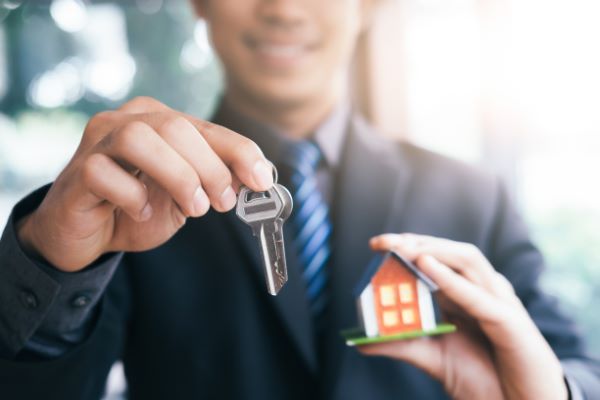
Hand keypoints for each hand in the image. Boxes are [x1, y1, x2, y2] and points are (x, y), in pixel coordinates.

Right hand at [17, 97, 273, 271]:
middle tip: (223, 202)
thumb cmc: (137, 208)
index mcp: (158, 120)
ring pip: (139, 138)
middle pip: (176, 127)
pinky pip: (103, 172)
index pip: (205, 127)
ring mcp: (97, 143)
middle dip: (210, 168)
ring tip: (192, 207)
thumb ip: (214, 182)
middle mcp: (127, 121)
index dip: (238, 151)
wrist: (86, 235)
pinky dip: (132, 196)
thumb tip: (258, 178)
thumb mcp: (186, 196)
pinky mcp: (77, 171)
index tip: (261, 179)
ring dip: (177, 176)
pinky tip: (141, 212)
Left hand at [359, 233, 567, 399]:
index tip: (377, 243)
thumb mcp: (433, 358)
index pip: (437, 259)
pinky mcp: (511, 322)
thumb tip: (361, 342)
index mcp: (465, 294)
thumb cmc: (484, 380)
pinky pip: (479, 296)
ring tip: (402, 248)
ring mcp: (499, 302)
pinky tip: (425, 265)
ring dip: (433, 250)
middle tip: (383, 241)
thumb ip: (401, 344)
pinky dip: (450, 280)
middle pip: (449, 253)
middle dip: (415, 242)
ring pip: (467, 261)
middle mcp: (483, 290)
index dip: (409, 247)